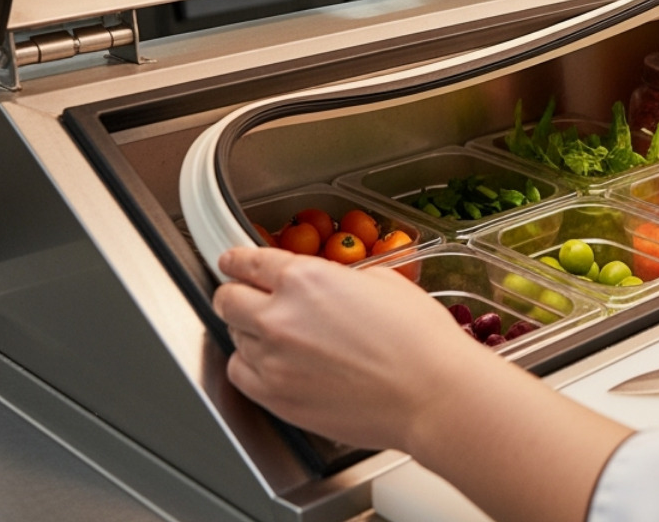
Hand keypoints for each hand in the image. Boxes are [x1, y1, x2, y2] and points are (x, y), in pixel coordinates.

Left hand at [214, 247, 490, 451]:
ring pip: (234, 338)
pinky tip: (275, 363)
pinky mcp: (276, 398)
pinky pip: (242, 375)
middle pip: (227, 299)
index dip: (237, 260)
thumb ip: (336, 279)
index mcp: (303, 279)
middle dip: (238, 294)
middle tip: (250, 297)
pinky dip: (252, 365)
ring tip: (279, 336)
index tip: (233, 263)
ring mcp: (272, 362)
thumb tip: (324, 287)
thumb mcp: (381, 281)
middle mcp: (278, 317)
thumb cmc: (418, 338)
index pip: (248, 262)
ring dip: (250, 331)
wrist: (431, 392)